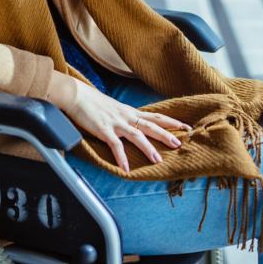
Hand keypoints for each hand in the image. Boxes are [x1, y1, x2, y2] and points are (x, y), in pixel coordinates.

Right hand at [49, 73, 190, 172]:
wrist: (76, 95)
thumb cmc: (92, 102)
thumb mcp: (113, 109)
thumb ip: (123, 117)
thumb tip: (133, 126)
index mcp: (129, 112)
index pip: (154, 116)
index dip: (171, 121)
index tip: (186, 126)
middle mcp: (126, 116)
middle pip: (150, 125)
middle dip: (166, 134)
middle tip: (180, 143)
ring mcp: (115, 123)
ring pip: (136, 135)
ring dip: (148, 148)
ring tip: (158, 160)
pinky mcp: (104, 129)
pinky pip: (115, 145)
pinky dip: (121, 157)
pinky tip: (125, 169)